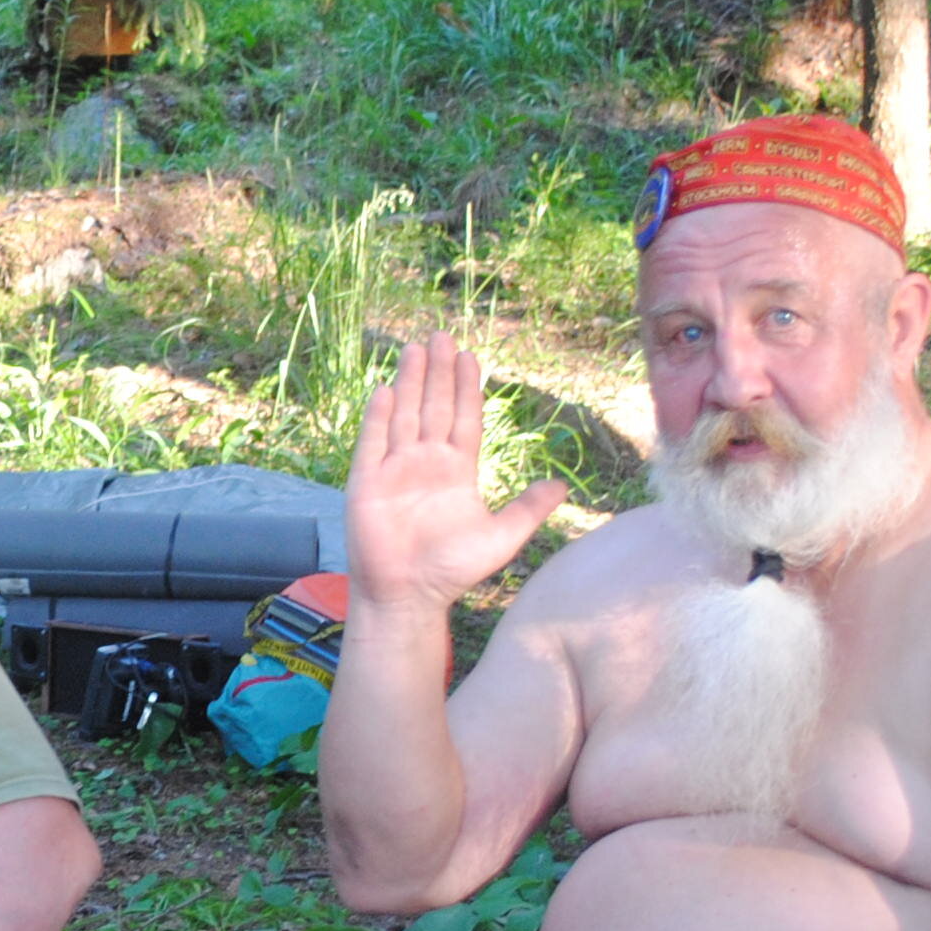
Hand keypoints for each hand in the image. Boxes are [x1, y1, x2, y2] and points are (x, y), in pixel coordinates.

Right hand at [346, 339, 569, 614]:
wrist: (408, 595)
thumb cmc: (453, 570)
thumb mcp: (502, 537)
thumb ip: (529, 508)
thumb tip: (562, 486)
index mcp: (457, 470)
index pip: (463, 418)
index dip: (466, 387)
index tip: (469, 355)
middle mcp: (426, 462)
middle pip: (433, 406)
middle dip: (438, 372)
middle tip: (441, 335)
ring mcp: (395, 469)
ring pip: (404, 415)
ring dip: (410, 382)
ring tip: (415, 349)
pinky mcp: (367, 482)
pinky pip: (372, 442)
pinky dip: (378, 417)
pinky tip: (385, 390)